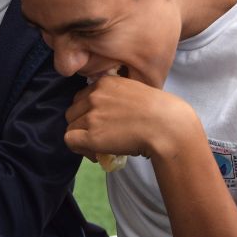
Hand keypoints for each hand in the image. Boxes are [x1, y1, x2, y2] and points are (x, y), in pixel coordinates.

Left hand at [64, 76, 202, 162]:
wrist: (166, 126)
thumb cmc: (160, 112)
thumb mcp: (136, 91)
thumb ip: (118, 96)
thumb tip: (110, 116)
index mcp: (105, 82)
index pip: (82, 97)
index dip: (88, 112)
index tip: (101, 123)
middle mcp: (95, 95)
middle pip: (73, 111)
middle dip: (83, 125)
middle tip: (99, 137)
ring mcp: (91, 115)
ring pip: (71, 127)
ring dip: (82, 138)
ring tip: (100, 147)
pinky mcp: (91, 135)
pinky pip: (70, 140)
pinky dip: (80, 148)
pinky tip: (96, 154)